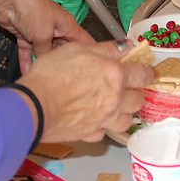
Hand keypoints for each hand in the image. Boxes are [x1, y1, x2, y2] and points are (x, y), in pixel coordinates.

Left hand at [0, 0, 91, 70]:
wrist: (9, 0)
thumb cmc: (34, 11)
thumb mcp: (44, 35)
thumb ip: (46, 51)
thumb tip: (46, 63)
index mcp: (68, 25)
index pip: (84, 41)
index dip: (90, 53)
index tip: (95, 67)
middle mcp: (57, 29)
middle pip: (64, 49)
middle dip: (65, 63)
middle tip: (67, 78)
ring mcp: (40, 32)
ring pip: (45, 51)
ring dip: (43, 63)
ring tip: (46, 79)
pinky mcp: (25, 35)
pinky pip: (29, 51)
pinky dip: (27, 60)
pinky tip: (27, 72)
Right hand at [16, 41, 153, 142]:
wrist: (32, 106)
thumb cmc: (51, 75)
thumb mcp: (77, 49)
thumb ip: (105, 49)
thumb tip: (124, 46)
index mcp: (115, 75)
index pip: (143, 75)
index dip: (147, 73)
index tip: (147, 73)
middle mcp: (114, 99)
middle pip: (139, 100)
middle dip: (136, 93)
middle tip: (128, 89)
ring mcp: (103, 119)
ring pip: (126, 120)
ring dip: (124, 113)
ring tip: (114, 106)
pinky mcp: (90, 134)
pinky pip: (104, 132)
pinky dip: (103, 127)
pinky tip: (95, 120)